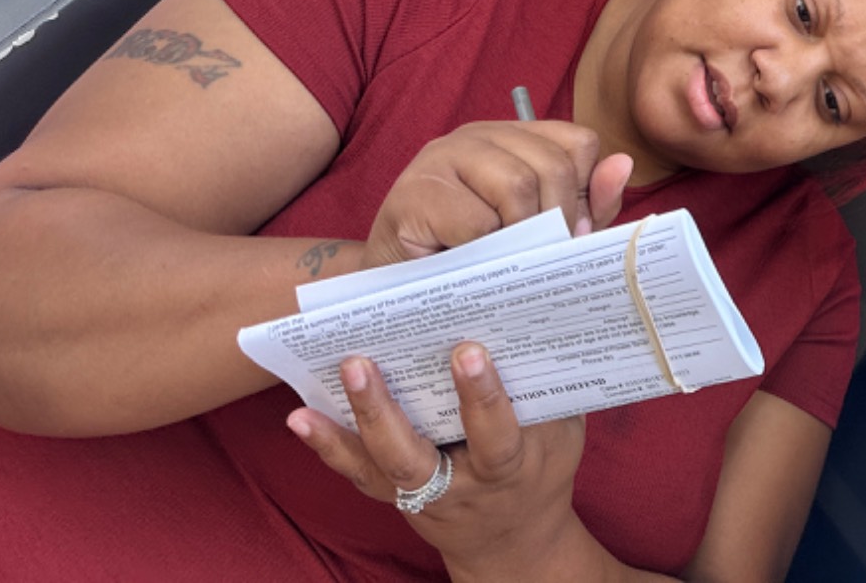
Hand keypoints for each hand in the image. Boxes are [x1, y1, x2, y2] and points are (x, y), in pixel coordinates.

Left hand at [288, 345, 586, 573]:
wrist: (513, 543)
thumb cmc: (544, 471)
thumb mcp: (564, 436)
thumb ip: (551, 389)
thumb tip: (537, 321)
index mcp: (508, 469)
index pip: (495, 434)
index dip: (482, 396)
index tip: (467, 350)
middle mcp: (459, 487)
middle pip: (413, 457)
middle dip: (384, 412)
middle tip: (360, 363)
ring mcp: (420, 495)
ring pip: (377, 466)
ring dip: (345, 426)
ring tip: (325, 384)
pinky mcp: (395, 496)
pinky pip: (358, 473)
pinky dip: (327, 445)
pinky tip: (300, 417)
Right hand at [363, 122, 631, 267]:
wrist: (392, 291)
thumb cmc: (472, 257)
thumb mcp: (541, 230)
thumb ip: (586, 202)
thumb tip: (623, 163)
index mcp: (512, 137)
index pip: (578, 143)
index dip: (585, 191)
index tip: (573, 232)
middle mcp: (477, 135)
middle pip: (552, 165)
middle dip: (559, 219)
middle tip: (544, 256)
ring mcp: (441, 158)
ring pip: (517, 186)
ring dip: (522, 235)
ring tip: (507, 259)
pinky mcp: (413, 193)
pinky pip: (476, 221)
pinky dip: (484, 250)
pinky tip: (471, 261)